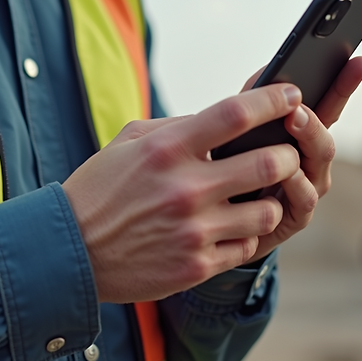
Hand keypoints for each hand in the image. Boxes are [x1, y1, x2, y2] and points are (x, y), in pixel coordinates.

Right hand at [62, 84, 304, 303]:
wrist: (68, 253)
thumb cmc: (100, 190)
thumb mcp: (128, 142)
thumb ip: (178, 128)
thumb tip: (225, 118)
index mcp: (167, 149)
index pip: (236, 114)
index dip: (273, 99)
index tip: (293, 95)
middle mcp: (185, 189)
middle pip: (268, 163)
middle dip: (287, 155)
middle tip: (286, 154)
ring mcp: (194, 231)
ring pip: (267, 211)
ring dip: (271, 201)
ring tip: (260, 196)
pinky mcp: (197, 266)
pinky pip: (247, 247)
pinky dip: (246, 235)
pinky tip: (232, 228)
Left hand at [241, 56, 361, 261]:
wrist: (216, 226)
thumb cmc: (230, 172)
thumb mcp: (239, 131)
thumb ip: (254, 100)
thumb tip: (272, 67)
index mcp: (300, 135)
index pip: (329, 103)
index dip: (345, 82)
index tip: (361, 60)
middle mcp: (311, 160)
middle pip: (326, 130)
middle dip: (322, 110)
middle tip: (302, 96)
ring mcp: (307, 187)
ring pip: (321, 159)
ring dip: (310, 137)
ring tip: (295, 119)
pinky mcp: (296, 216)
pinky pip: (305, 197)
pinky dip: (297, 183)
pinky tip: (288, 170)